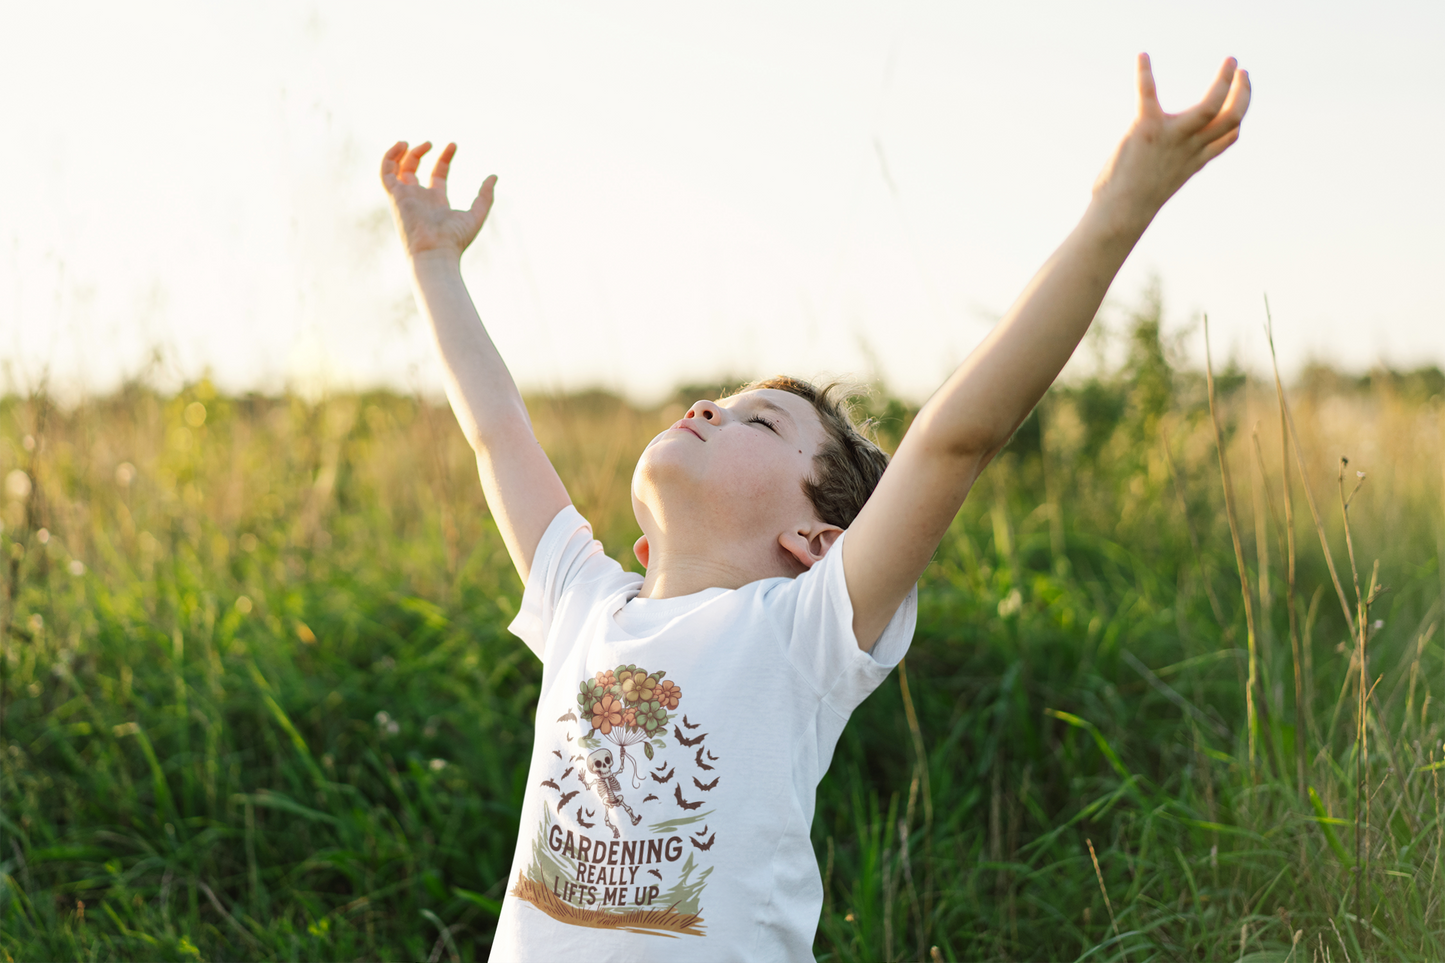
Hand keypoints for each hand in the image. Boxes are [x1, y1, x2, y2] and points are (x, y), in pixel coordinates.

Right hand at [381, 141, 496, 259]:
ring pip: (397, 169)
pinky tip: (401, 145)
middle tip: (431, 143)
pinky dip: (390, 156)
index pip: (438, 175)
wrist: (435, 252)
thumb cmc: (455, 239)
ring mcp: (406, 196)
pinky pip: (386, 172)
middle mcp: (419, 198)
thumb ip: (485, 196)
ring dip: (402, 153)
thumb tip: (494, 176)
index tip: (453, 145)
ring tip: (408, 141)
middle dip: (421, 152)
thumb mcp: (476, 214)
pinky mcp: (396, 195)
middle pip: (415, 170)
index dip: (445, 158)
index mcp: (437, 202)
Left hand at [1092, 54, 1250, 226]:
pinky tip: (1142, 57)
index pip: (1228, 137)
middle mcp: (1189, 148)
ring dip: (1224, 82)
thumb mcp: (1159, 187)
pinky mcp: (1146, 129)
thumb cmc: (1131, 207)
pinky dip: (1144, 74)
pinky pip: (1148, 94)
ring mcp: (1171, 138)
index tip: (1239, 101)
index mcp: (1193, 162)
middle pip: (1231, 118)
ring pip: (1211, 106)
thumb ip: (1165, 170)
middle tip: (1242, 72)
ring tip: (1231, 62)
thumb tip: (1157, 171)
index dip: (1238, 117)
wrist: (1120, 217)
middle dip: (1242, 93)